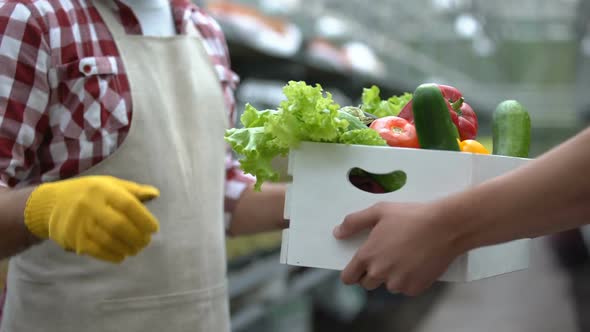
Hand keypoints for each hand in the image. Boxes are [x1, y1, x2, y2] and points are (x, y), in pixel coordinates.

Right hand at [24, 176, 159, 262]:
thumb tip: (155, 194)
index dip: (144, 219)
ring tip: (135, 249)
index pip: (128, 205)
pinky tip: (121, 255)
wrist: (52, 203)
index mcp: (103, 189)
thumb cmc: (89, 192)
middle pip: (119, 225)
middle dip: (137, 237)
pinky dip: (112, 255)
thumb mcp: (110, 184)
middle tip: (145, 242)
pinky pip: (96, 250)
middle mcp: (90, 205)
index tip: (154, 229)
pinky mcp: (73, 238)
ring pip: (108, 240)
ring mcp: (80, 222)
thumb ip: (133, 190)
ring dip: (127, 248)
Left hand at [333, 201, 461, 295]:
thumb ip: (354, 222)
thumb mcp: (379, 211)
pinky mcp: (415, 288)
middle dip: (372, 272)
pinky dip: (409, 279)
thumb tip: (338, 232)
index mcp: (368, 256)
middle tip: (385, 255)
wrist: (445, 227)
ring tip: (404, 255)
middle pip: (367, 283)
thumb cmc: (412, 216)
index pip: (349, 277)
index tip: (357, 268)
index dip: (351, 273)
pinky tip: (416, 262)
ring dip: (392, 276)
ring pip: (388, 285)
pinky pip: (405, 288)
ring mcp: (398, 283)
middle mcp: (380, 273)